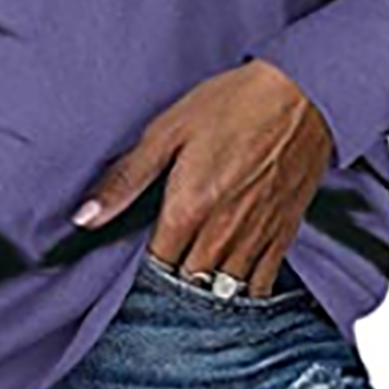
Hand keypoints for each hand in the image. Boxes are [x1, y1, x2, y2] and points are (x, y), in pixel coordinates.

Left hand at [71, 60, 334, 297]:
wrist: (304, 94)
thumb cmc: (233, 105)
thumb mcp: (167, 132)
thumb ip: (125, 180)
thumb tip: (84, 218)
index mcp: (188, 210)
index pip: (155, 268)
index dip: (142, 272)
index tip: (136, 264)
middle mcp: (222, 234)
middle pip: (188, 287)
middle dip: (172, 286)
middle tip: (163, 275)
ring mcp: (256, 238)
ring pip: (224, 293)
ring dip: (205, 295)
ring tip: (192, 284)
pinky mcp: (284, 234)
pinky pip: (261, 286)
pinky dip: (244, 295)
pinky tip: (231, 288)